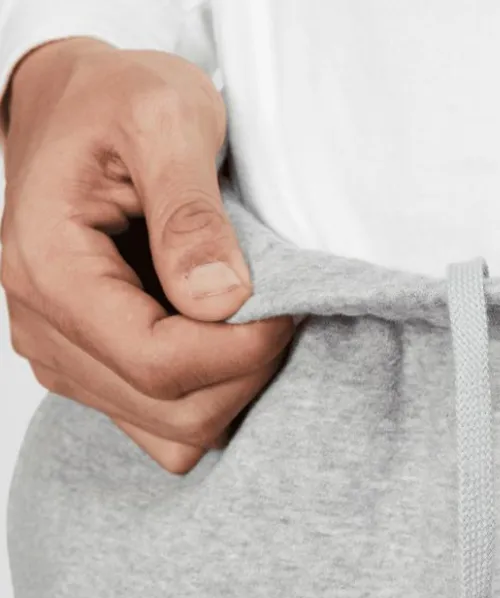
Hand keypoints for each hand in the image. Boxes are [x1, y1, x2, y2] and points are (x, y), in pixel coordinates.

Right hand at [1, 38, 294, 473]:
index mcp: (49, 267)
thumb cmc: (117, 100)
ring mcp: (68, 359)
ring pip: (174, 432)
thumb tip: (220, 302)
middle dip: (247, 372)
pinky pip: (166, 427)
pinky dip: (214, 399)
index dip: (241, 351)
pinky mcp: (97, 371)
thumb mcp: (164, 118)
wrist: (77, 106)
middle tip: (285, 311)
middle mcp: (45, 328)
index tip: (291, 308)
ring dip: (235, 390)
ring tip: (257, 321)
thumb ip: (191, 212)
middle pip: (173, 410)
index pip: (156, 362)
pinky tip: (232, 344)